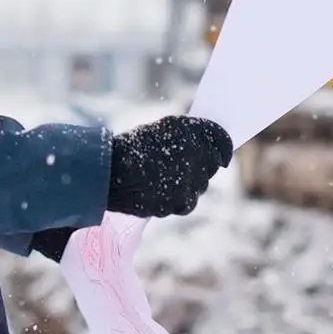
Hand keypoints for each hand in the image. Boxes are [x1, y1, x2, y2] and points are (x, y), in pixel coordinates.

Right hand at [107, 116, 232, 217]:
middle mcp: (195, 155)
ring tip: (166, 180)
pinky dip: (178, 200)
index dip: (224, 149)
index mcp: (191, 131)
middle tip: (186, 168)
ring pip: (199, 187)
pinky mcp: (179, 202)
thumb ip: (188, 136)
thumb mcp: (161, 130)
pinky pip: (186, 203)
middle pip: (211, 166)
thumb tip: (209, 150)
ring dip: (189, 185)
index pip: (221, 140)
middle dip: (203, 168)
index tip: (223, 157)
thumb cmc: (130, 148)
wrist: (108, 172)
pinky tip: (162, 193)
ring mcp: (189, 181)